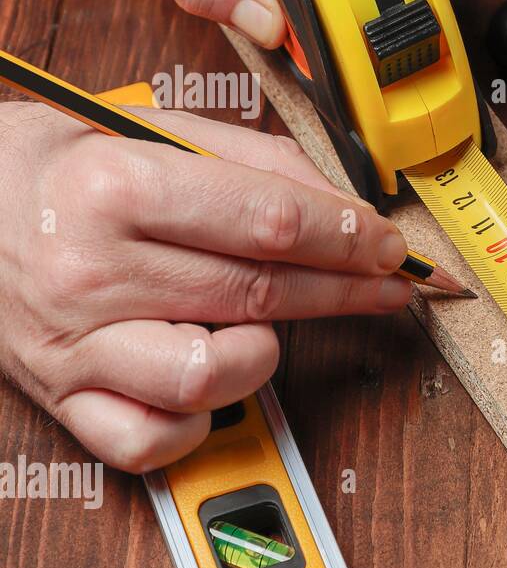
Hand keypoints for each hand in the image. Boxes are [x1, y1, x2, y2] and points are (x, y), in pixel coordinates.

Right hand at [0, 101, 413, 471]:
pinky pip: (154, 440)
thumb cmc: (53, 168)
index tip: (391, 245)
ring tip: (268, 327)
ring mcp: (75, 344)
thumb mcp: (145, 128)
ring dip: (265, 354)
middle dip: (348, 290)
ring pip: (212, 377)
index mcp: (114, 188)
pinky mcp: (63, 398)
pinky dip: (197, 421)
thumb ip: (251, 158)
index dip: (350, 238)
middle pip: (260, 293)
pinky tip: (209, 381)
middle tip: (390, 283)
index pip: (271, 223)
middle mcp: (91, 270)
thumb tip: (342, 202)